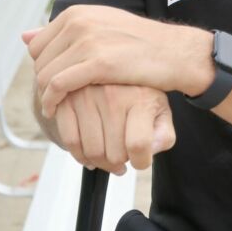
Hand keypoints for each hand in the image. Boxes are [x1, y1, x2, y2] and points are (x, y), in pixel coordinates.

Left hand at [24, 5, 212, 115]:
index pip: (38, 44)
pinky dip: (51, 101)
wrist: (175, 53)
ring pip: (45, 75)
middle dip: (43, 82)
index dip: (43, 66)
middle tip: (55, 99)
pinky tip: (55, 111)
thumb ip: (65, 32)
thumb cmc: (141, 44)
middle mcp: (80, 22)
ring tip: (54, 108)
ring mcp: (88, 40)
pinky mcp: (98, 62)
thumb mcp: (102, 27)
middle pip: (40, 60)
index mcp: (78, 13)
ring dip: (45, 95)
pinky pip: (58, 85)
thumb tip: (24, 35)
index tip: (53, 83)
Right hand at [42, 83, 175, 172]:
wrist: (114, 68)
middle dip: (120, 162)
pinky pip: (70, 140)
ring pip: (91, 151)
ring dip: (100, 162)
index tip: (140, 160)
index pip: (138, 145)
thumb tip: (150, 149)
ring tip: (108, 154)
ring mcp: (88, 96)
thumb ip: (163, 134)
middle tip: (122, 156)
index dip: (141, 162)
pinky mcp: (68, 100)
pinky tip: (89, 152)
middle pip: (113, 154)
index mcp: (140, 97)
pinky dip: (79, 154)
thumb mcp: (161, 111)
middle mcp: (113, 95)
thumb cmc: (139, 95)